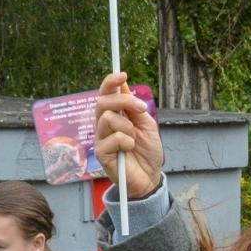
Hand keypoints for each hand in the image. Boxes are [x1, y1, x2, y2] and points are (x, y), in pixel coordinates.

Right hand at [95, 71, 163, 199]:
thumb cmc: (147, 152)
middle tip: (140, 110)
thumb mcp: (147, 125)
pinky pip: (113, 138)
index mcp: (114, 115)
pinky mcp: (101, 153)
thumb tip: (124, 86)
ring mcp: (101, 138)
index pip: (106, 94)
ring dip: (127, 126)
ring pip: (107, 118)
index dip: (111, 82)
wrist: (150, 176)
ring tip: (133, 138)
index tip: (122, 74)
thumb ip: (135, 107)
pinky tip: (128, 150)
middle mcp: (104, 125)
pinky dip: (126, 142)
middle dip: (123, 101)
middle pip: (102, 102)